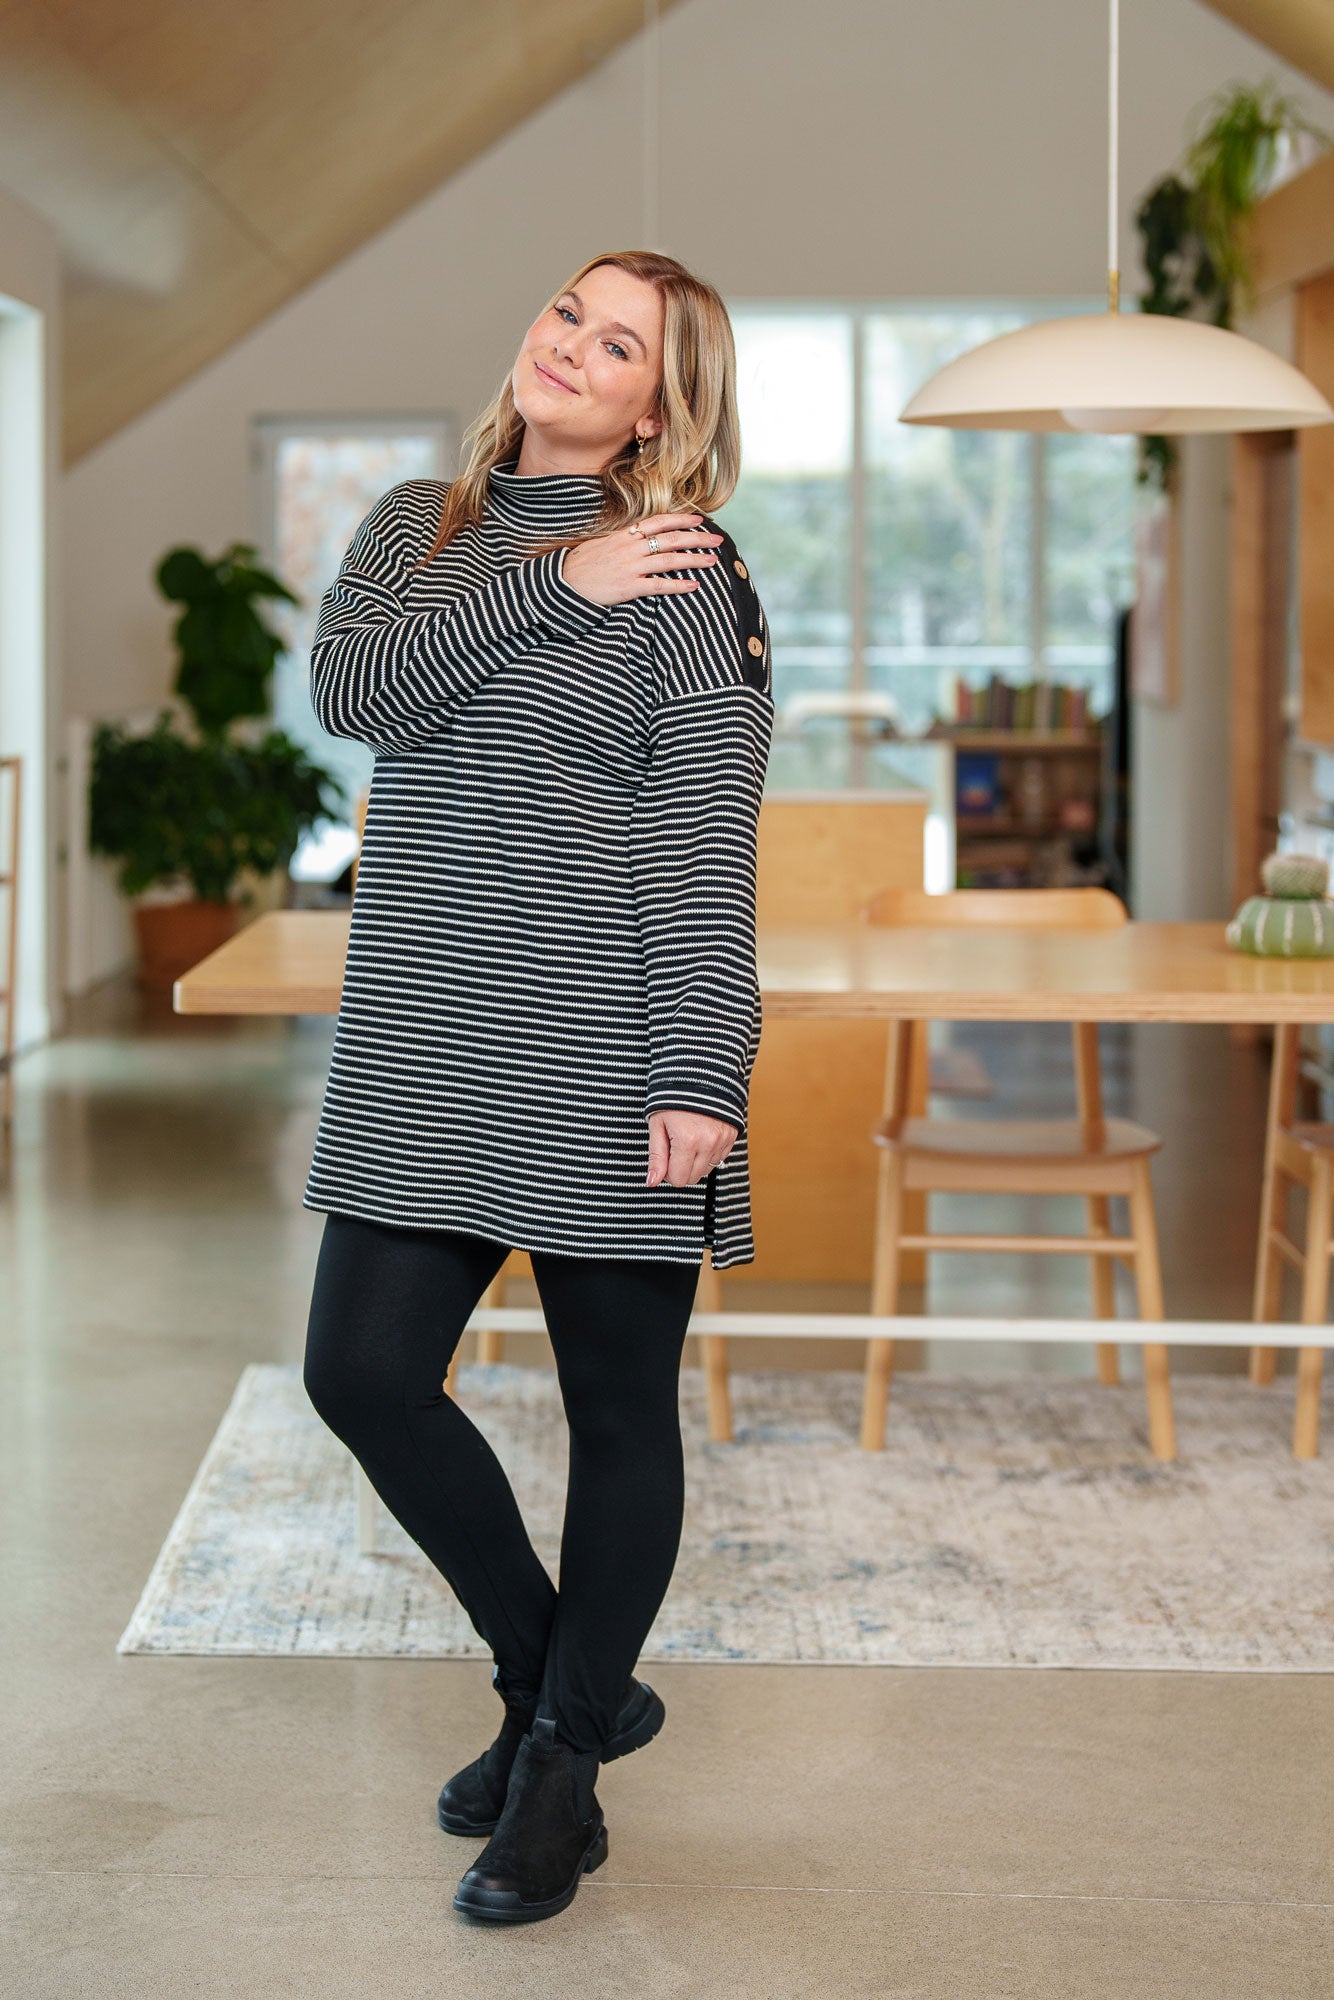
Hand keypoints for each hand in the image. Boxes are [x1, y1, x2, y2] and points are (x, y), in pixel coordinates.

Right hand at [562, 513, 723, 607]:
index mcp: (624, 535)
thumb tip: (640, 536)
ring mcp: (630, 567)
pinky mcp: (628, 587)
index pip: (658, 522)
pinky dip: (677, 586)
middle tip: (718, 539)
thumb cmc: (580, 564)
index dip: (680, 519)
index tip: (699, 519)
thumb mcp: (601, 543)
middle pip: (670, 539)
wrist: (563, 583)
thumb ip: (623, 539)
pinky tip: (694, 586)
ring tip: (713, 561)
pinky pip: (658, 586)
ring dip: (694, 560)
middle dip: (697, 538)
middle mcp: (630, 547)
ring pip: (669, 560)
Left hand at [645, 1108, 738, 1187]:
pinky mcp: (731, 1136)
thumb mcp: (657, 1127)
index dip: (667, 1172)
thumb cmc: (672, 1100)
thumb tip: (652, 1183)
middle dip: (681, 1169)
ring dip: (695, 1161)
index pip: (678, 1180)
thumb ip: (656, 1157)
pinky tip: (700, 1136)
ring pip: (706, 1170)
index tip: (665, 1155)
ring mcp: (722, 1140)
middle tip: (674, 1147)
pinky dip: (707, 1153)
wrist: (697, 1076)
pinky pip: (719, 1158)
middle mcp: (708, 1143)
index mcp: (687, 1141)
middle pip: (693, 1179)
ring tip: (688, 1139)